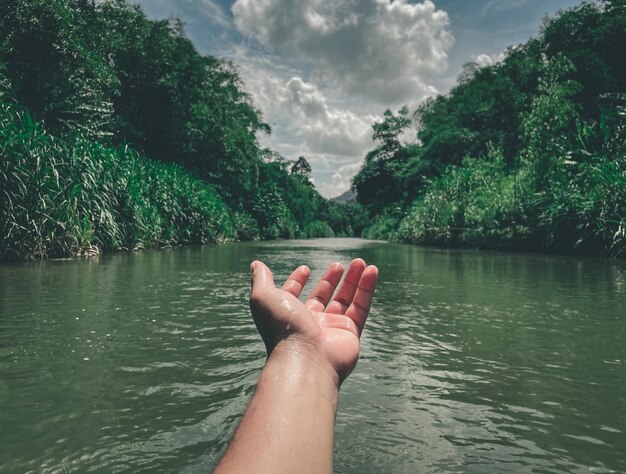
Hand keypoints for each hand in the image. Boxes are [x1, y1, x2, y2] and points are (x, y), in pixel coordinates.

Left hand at [249, 259, 377, 384]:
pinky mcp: (351, 333)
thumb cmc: (282, 327)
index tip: (305, 269)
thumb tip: (256, 264)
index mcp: (289, 315)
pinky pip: (361, 307)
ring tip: (361, 262)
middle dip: (331, 280)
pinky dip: (367, 289)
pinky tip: (371, 270)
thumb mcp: (263, 297)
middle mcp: (311, 322)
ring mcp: (332, 328)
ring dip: (354, 280)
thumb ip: (261, 280)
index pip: (295, 296)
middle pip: (324, 296)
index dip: (298, 281)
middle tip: (340, 264)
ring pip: (346, 300)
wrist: (305, 358)